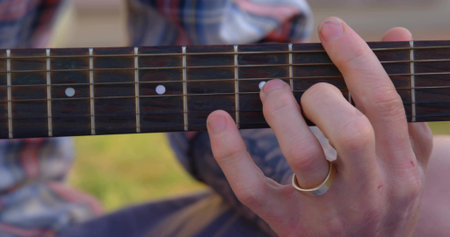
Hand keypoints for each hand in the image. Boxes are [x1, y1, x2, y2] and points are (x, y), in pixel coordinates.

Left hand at [206, 17, 432, 235]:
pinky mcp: (288, 225)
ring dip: (281, 113)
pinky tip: (218, 118)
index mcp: (401, 168)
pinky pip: (252, 188)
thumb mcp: (406, 154)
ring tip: (269, 90)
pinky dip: (230, 151)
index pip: (383, 103)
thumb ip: (402, 101)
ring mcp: (327, 213)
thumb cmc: (384, 193)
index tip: (331, 29)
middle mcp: (369, 192)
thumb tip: (397, 36)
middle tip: (299, 85)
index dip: (356, 58)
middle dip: (321, 95)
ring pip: (303, 157)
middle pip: (349, 131)